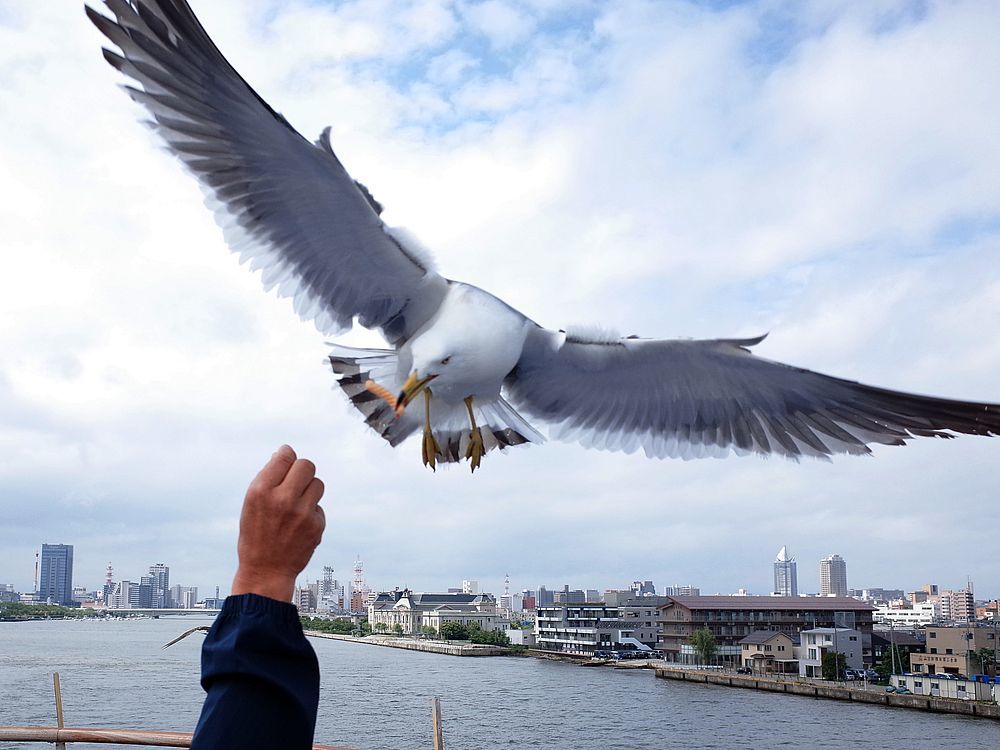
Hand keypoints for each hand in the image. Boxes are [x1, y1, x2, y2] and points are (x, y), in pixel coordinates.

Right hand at [231, 445, 325, 601]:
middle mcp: (282, 499)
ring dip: (309, 490)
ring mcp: (302, 513)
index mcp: (261, 491)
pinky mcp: (316, 525)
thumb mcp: (251, 504)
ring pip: (318, 484)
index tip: (286, 459)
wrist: (266, 571)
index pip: (285, 456)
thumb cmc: (256, 534)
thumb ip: (267, 478)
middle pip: (307, 465)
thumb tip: (285, 453)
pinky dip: (311, 512)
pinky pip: (319, 506)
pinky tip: (298, 526)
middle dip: (302, 470)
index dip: (287, 455)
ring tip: (296, 505)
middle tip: (295, 481)